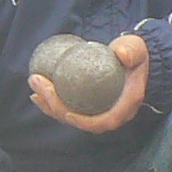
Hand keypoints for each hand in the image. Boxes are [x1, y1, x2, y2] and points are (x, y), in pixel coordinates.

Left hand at [29, 32, 149, 133]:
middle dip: (57, 108)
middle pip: (82, 120)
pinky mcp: (90, 106)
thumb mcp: (136, 50)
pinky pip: (71, 109)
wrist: (137, 59)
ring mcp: (100, 111)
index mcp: (125, 104)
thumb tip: (121, 54)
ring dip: (51, 107)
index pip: (105, 121)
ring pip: (73, 117)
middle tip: (38, 87)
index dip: (84, 121)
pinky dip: (54, 103)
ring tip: (34, 92)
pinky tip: (40, 92)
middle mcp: (112, 113)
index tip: (66, 111)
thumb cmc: (136, 55)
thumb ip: (130, 51)